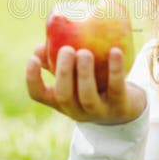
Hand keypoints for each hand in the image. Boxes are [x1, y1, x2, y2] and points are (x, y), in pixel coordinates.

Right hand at [25, 43, 145, 123]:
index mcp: (60, 101)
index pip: (38, 95)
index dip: (32, 78)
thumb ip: (56, 60)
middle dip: (63, 72)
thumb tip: (39, 48)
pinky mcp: (120, 106)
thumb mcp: (74, 75)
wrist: (127, 107)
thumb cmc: (93, 84)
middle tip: (66, 50)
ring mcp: (98, 111)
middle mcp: (76, 110)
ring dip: (85, 73)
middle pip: (64, 96)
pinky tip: (115, 51)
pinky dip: (115, 70)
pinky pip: (116, 88)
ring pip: (87, 96)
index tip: (33, 58)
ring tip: (85, 52)